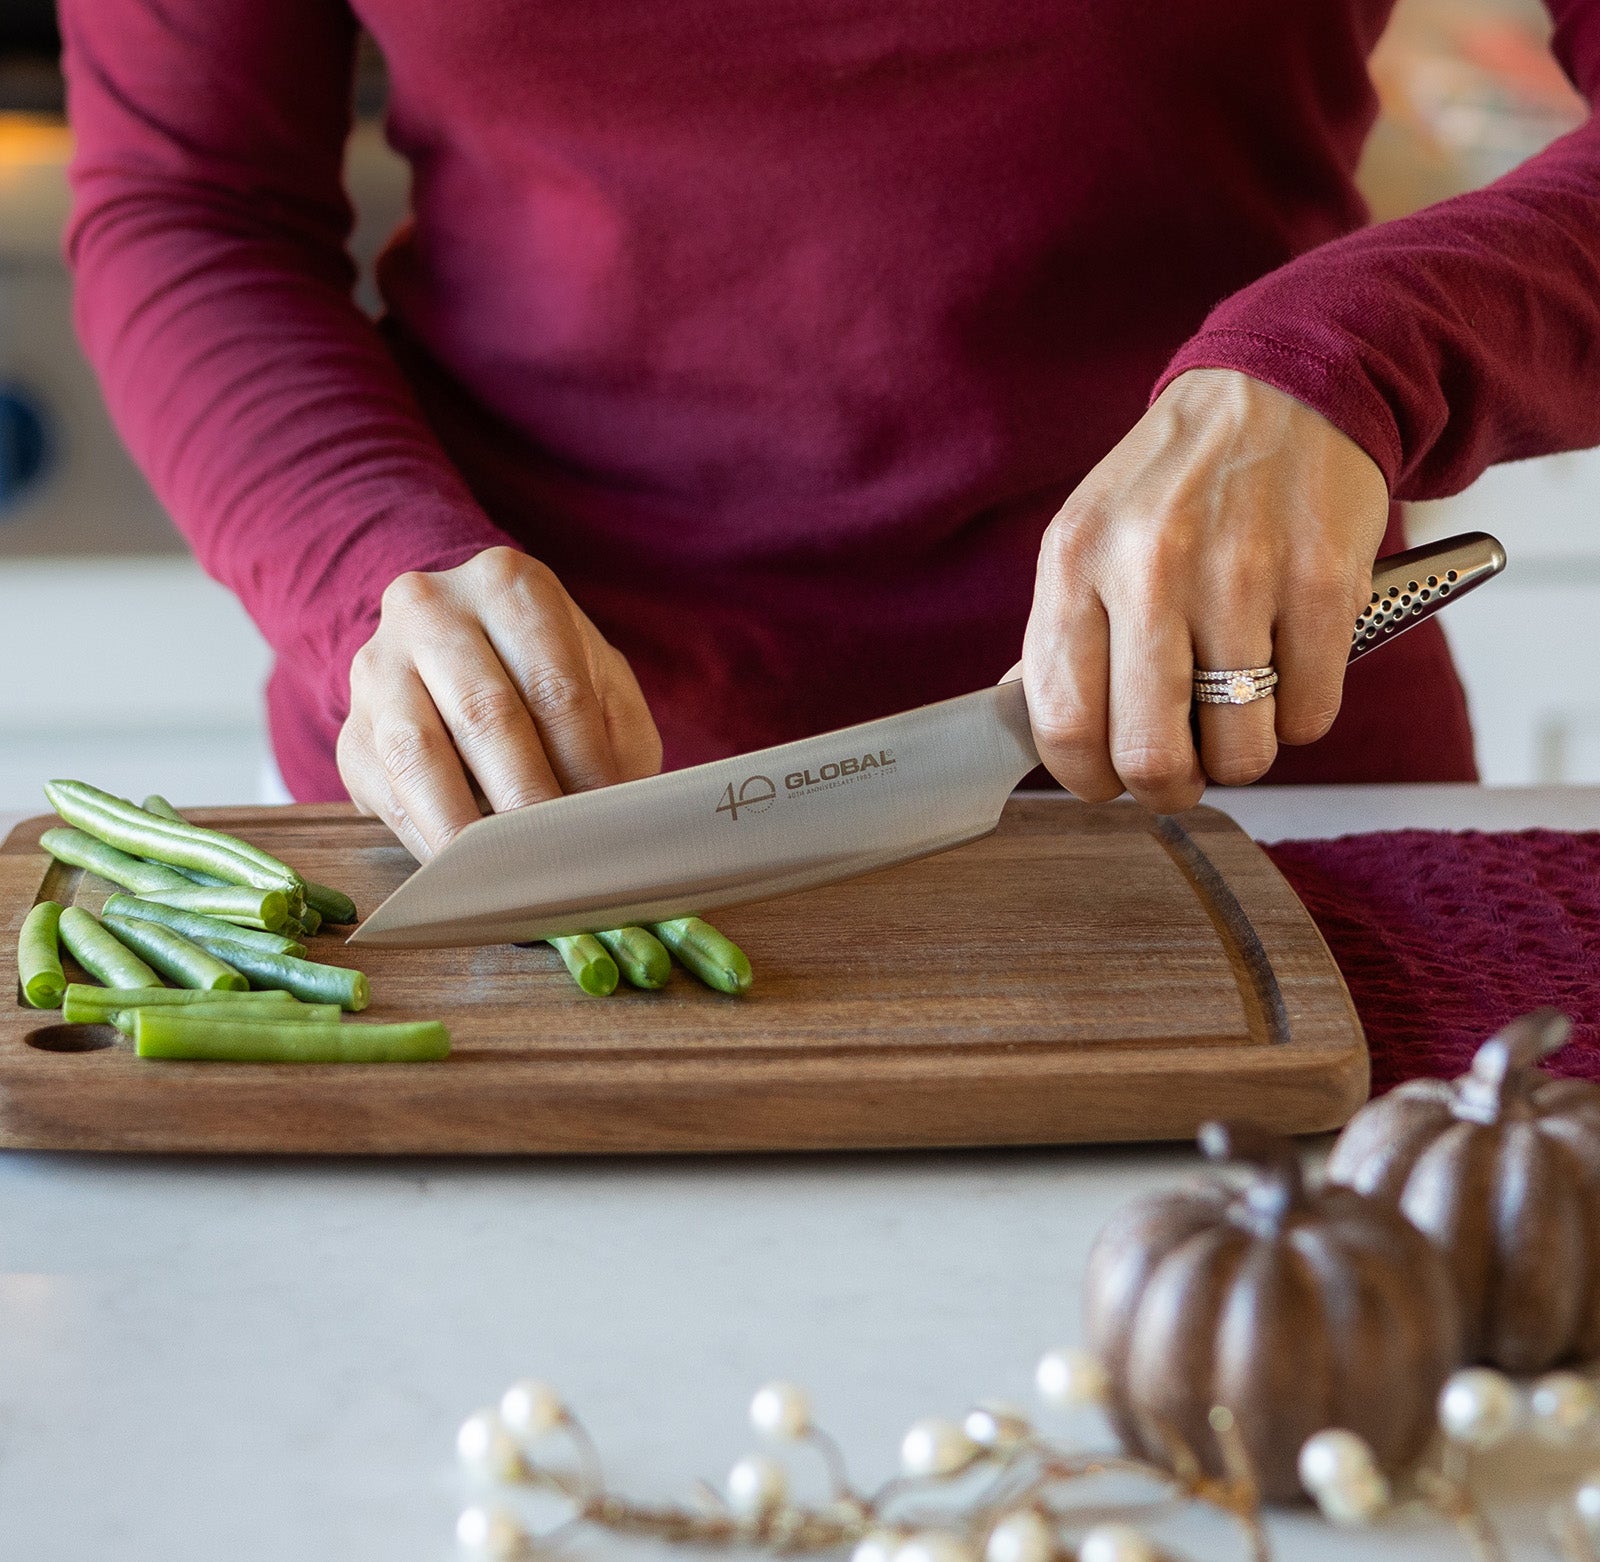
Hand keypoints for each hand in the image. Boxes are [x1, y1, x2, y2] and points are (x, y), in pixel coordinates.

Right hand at [337, 546, 662, 858]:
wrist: (451, 646)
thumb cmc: (544, 669)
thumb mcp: (598, 679)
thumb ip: (616, 734)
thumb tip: (616, 814)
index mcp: (507, 585)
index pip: (553, 686)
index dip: (585, 764)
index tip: (606, 825)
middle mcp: (430, 610)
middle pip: (486, 715)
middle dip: (530, 800)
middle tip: (566, 860)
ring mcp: (378, 668)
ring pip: (419, 756)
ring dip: (469, 828)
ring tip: (512, 878)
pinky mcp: (351, 732)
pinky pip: (387, 795)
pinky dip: (430, 841)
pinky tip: (468, 876)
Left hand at [1021, 368, 1389, 812]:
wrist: (1285, 386)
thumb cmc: (1178, 482)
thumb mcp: (1089, 537)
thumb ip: (1061, 634)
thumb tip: (1032, 729)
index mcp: (1075, 560)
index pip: (1062, 723)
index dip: (1086, 779)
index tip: (1108, 781)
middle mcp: (1151, 566)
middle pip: (1150, 755)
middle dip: (1167, 788)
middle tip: (1181, 774)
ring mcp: (1241, 574)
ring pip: (1240, 749)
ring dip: (1240, 755)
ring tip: (1238, 713)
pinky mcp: (1323, 582)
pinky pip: (1309, 715)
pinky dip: (1299, 716)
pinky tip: (1287, 667)